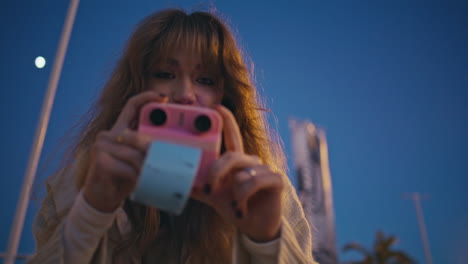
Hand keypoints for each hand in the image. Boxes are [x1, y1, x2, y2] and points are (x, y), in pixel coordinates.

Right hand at [82, 91, 167, 211]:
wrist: (103, 197)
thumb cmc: (124, 177)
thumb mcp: (140, 159)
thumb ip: (150, 148)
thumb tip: (174, 144)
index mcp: (120, 129)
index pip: (131, 106)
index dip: (146, 97)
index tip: (163, 97)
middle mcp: (109, 134)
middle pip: (139, 135)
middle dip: (154, 149)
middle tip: (169, 157)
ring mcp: (102, 145)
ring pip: (134, 154)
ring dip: (146, 168)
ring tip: (154, 175)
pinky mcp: (99, 159)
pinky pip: (127, 167)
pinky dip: (137, 176)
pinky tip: (140, 181)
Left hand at [192, 105, 283, 241]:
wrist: (255, 227)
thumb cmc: (235, 206)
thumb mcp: (214, 196)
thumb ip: (199, 187)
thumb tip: (177, 181)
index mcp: (236, 161)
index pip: (231, 136)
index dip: (226, 120)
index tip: (216, 106)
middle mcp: (251, 161)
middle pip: (232, 155)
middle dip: (216, 171)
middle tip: (209, 189)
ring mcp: (265, 168)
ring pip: (242, 172)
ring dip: (234, 192)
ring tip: (234, 205)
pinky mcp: (277, 179)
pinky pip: (256, 181)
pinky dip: (244, 197)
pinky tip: (242, 208)